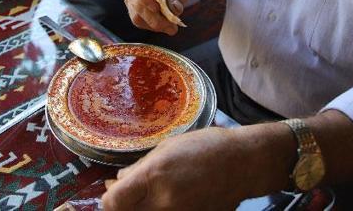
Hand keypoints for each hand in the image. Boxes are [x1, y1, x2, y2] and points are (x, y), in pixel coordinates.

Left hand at [101, 128, 250, 210]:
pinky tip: (166, 202)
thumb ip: (140, 168)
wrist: (243, 164)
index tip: (112, 191)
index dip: (108, 197)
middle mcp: (163, 203)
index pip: (113, 202)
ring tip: (150, 196)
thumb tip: (117, 182)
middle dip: (124, 206)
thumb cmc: (207, 148)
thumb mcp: (167, 148)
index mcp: (154, 176)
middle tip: (128, 196)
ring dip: (141, 209)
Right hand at [123, 0, 193, 35]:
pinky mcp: (134, 7)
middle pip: (137, 5)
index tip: (159, 9)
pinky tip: (166, 24)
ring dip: (155, 25)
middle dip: (155, 20)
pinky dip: (153, 26)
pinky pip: (140, 21)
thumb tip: (175, 10)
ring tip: (172, 27)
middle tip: (173, 28)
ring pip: (137, 17)